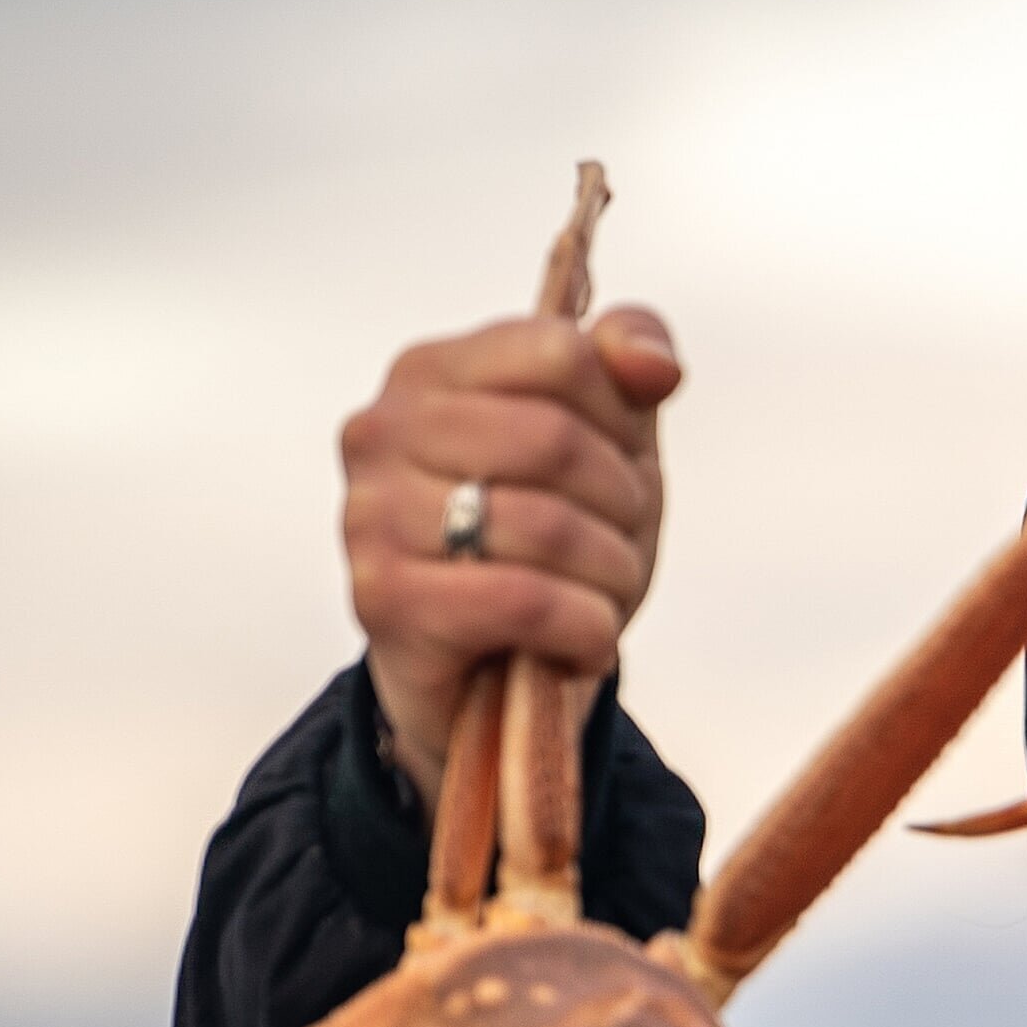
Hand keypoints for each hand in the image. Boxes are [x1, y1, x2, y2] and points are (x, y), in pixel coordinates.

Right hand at [340, 306, 682, 799]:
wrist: (491, 673)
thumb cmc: (548, 545)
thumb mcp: (606, 442)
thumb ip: (627, 364)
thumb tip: (653, 363)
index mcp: (429, 372)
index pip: (559, 353)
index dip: (620, 419)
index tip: (620, 462)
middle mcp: (382, 432)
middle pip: (556, 441)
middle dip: (622, 504)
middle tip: (619, 543)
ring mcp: (373, 516)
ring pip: (548, 525)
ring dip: (612, 574)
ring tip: (601, 595)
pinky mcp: (387, 601)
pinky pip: (526, 601)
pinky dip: (585, 627)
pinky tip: (583, 639)